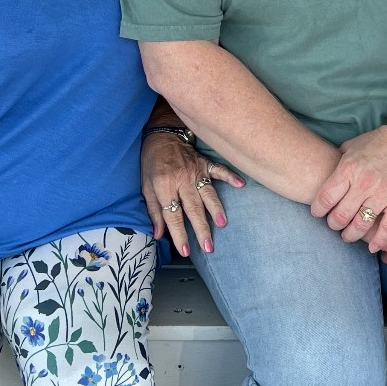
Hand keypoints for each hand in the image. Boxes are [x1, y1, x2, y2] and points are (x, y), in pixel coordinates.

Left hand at [141, 132, 244, 257]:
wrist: (162, 134)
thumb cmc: (151, 162)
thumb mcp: (146, 186)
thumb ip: (153, 211)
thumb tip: (158, 235)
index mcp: (164, 186)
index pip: (173, 215)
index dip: (179, 234)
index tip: (185, 251)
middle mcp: (181, 180)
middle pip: (193, 208)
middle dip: (201, 229)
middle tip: (209, 247)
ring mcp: (195, 171)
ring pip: (208, 193)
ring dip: (216, 209)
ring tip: (222, 224)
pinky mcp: (205, 163)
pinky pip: (219, 170)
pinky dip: (230, 177)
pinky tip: (241, 184)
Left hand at [312, 126, 386, 253]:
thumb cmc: (378, 143)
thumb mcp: (352, 146)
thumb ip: (339, 160)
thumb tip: (324, 168)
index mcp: (348, 169)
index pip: (325, 197)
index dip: (318, 210)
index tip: (318, 214)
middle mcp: (363, 183)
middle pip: (340, 215)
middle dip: (334, 225)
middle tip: (334, 226)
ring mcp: (382, 194)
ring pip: (361, 225)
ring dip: (351, 235)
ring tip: (349, 236)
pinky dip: (378, 241)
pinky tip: (373, 247)